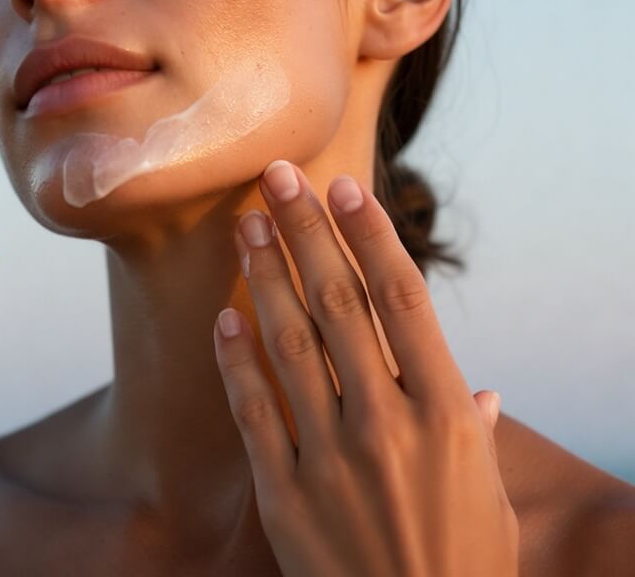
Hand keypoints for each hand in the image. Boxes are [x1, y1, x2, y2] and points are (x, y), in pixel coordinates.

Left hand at [213, 160, 518, 575]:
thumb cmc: (464, 566)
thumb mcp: (488, 496)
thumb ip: (477, 432)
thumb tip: (485, 391)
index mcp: (446, 415)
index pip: (403, 301)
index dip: (371, 236)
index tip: (345, 187)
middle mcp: (388, 424)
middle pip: (338, 302)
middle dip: (304, 230)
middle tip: (276, 176)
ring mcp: (331, 457)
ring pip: (290, 342)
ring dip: (264, 274)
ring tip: (244, 224)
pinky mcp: (285, 495)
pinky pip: (254, 411)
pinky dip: (236, 359)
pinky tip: (224, 315)